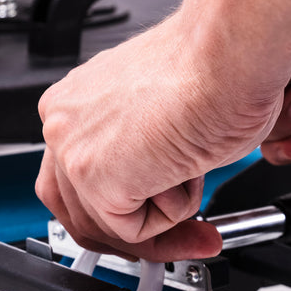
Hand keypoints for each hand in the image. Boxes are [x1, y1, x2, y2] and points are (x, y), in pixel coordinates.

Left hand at [36, 11, 288, 260]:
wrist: (228, 54)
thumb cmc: (214, 66)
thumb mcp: (159, 114)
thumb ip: (138, 147)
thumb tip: (149, 180)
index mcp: (74, 102)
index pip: (74, 177)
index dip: (120, 207)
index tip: (158, 215)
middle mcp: (62, 122)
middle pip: (79, 209)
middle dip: (136, 234)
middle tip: (188, 237)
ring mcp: (72, 150)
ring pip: (108, 223)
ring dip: (162, 218)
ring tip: (198, 176)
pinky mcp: (92, 177)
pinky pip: (133, 229)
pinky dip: (173, 213)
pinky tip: (188, 167)